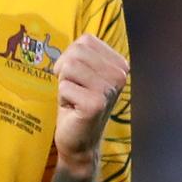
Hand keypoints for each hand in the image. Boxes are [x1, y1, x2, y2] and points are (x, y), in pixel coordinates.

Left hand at [52, 34, 128, 180]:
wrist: (80, 141)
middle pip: (76, 51)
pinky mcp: (95, 104)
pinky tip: (73, 109)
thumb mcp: (83, 71)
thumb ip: (81, 52)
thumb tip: (70, 41)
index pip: (85, 41)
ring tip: (74, 98)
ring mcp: (109, 90)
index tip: (78, 78)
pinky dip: (62, 98)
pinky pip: (64, 86)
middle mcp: (119, 75)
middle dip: (66, 70)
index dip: (71, 57)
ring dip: (64, 83)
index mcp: (119, 64)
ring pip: (69, 67)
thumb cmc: (77, 102)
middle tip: (74, 89)